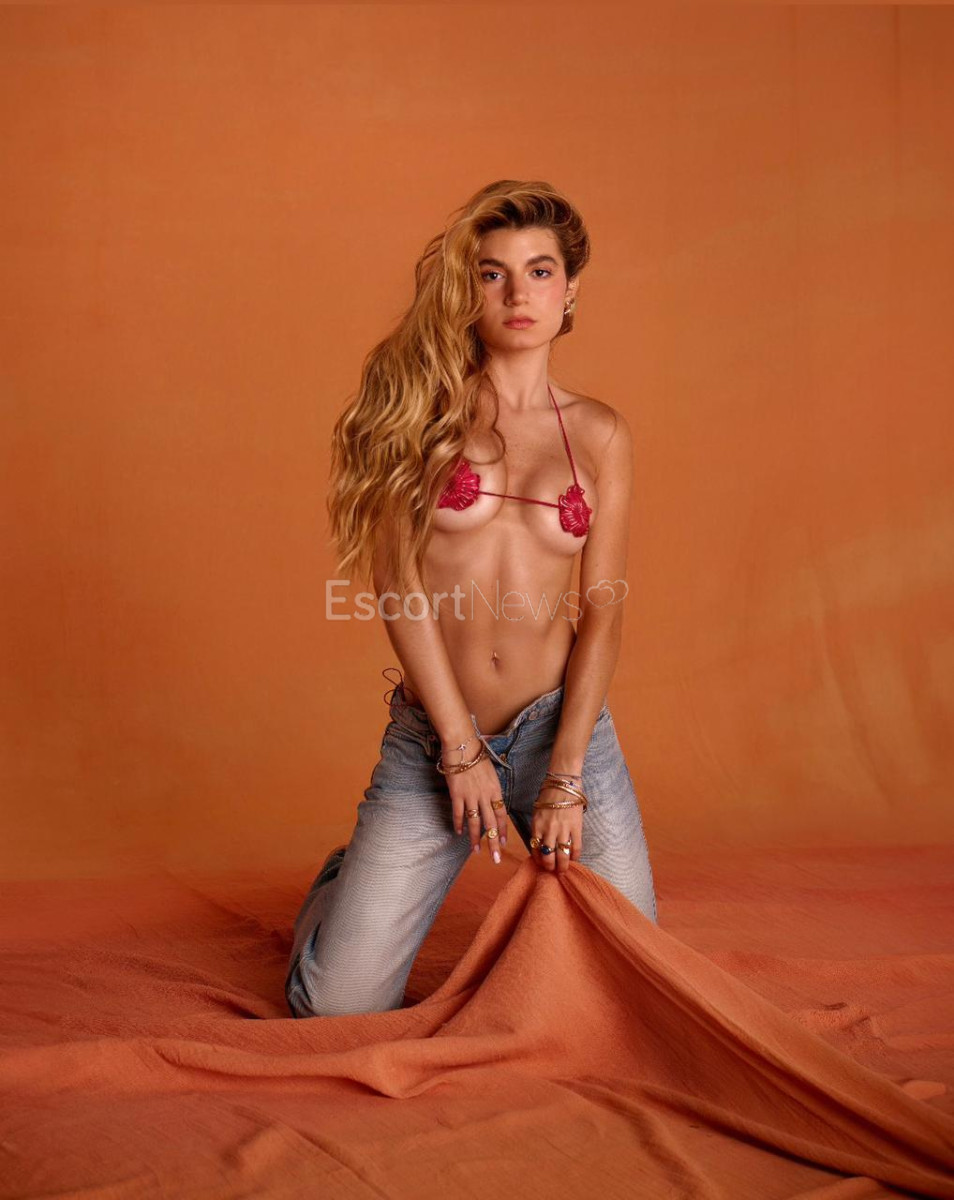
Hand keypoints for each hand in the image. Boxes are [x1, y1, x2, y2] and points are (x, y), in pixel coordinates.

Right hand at [444, 745, 507, 861]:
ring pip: (475, 822)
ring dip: (476, 838)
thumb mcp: (490, 772)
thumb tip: (492, 800)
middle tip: (495, 858)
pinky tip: (459, 833)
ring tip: (476, 851)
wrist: (462, 745)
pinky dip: (458, 824)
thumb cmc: (476, 755)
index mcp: (495, 790)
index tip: (505, 843)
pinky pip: (458, 813)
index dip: (503, 830)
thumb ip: (492, 788)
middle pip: (491, 823)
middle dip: (494, 842)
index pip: (502, 815)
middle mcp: (485, 795)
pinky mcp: (457, 794)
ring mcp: (471, 796)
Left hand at [531, 786, 582, 874]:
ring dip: (563, 866)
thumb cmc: (548, 796)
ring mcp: (563, 830)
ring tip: (563, 871)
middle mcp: (548, 830)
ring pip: (562, 855)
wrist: (563, 783)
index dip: (538, 860)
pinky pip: (576, 847)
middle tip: (553, 871)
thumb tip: (540, 844)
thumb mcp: (537, 812)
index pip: (535, 849)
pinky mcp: (576, 828)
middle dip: (550, 867)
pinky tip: (574, 859)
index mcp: (536, 826)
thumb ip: (538, 828)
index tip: (541, 865)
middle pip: (548, 856)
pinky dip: (575, 856)